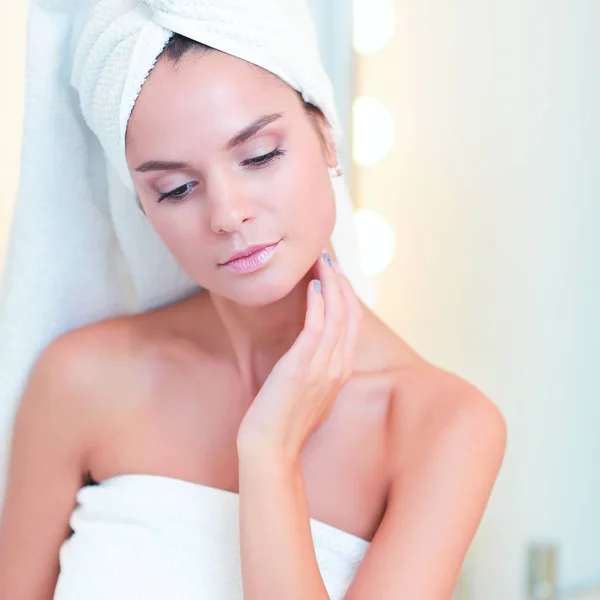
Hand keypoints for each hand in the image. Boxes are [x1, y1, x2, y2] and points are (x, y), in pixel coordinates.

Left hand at [236, 251, 363, 460]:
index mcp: (341, 370)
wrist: (271, 449)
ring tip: (320, 262)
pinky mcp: (301, 369)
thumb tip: (312, 345)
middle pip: (350, 312)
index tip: (333, 272)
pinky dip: (318, 305)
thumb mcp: (309, 390)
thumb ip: (317, 366)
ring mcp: (323, 368)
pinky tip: (312, 287)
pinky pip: (317, 329)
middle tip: (326, 258)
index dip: (346, 293)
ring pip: (338, 315)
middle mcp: (338, 367)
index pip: (353, 321)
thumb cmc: (283, 420)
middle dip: (341, 281)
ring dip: (330, 283)